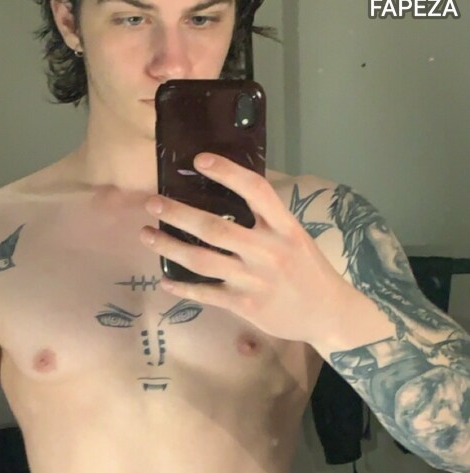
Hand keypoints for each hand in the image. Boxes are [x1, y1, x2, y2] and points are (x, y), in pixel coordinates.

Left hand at [141, 153, 350, 346]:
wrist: (327, 313)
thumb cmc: (309, 270)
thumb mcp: (296, 236)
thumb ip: (267, 220)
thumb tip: (231, 192)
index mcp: (284, 228)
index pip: (256, 191)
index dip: (227, 172)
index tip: (200, 160)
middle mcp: (267, 251)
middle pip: (215, 228)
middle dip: (178, 214)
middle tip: (152, 202)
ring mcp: (254, 279)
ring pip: (202, 261)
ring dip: (169, 246)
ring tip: (145, 234)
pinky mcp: (245, 305)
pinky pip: (206, 293)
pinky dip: (183, 287)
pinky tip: (165, 278)